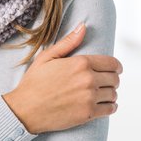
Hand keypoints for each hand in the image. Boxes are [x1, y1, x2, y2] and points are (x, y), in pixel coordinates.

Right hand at [3, 22, 122, 133]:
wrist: (25, 110)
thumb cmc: (34, 83)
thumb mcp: (47, 57)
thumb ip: (68, 42)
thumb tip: (83, 26)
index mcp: (81, 63)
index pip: (113, 63)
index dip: (116, 67)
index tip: (114, 70)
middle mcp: (88, 79)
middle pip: (115, 79)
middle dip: (112, 80)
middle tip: (105, 83)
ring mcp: (89, 97)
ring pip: (113, 94)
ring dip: (110, 93)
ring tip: (102, 94)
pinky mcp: (88, 113)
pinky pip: (110, 109)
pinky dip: (110, 107)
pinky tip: (103, 105)